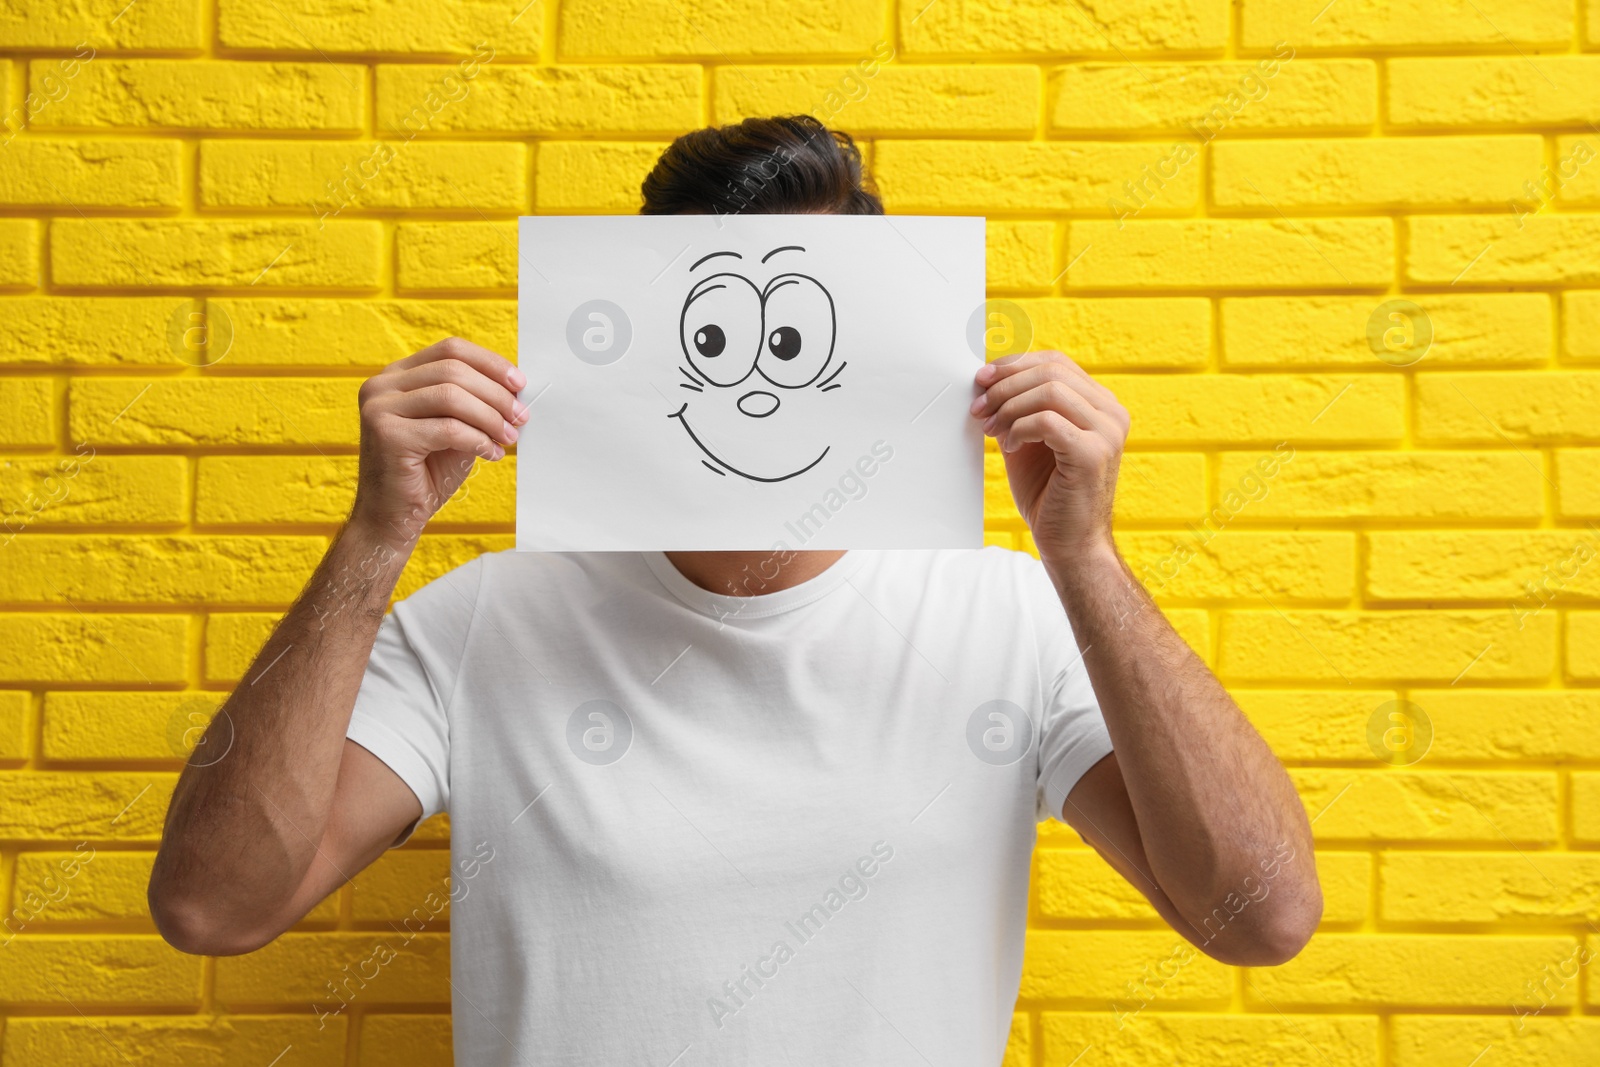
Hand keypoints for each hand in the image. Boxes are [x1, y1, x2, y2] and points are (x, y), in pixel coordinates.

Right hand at [350, 337, 526, 540]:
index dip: (489, 363)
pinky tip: (491, 454)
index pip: (450, 350)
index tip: (519, 384)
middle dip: (495, 393)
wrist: (394, 518)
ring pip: (451, 396)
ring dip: (490, 417)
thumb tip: (515, 390)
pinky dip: (477, 440)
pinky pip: (448, 428)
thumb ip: (475, 404)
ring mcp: (380, 407)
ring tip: (509, 437)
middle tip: (521, 416)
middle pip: (453, 370)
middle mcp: (382, 385)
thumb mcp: (456, 429)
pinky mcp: (387, 434)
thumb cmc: (427, 473)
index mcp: (397, 376)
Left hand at [970, 350, 1129, 564]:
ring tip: (991, 430)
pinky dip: (1019, 428)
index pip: (1056, 362)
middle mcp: (1111, 413)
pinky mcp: (1093, 453)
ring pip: (1049, 390)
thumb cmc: (1048, 494)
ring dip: (1009, 407)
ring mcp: (1107, 432)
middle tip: (978, 408)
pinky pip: (1047, 421)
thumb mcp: (1028, 441)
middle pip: (1051, 371)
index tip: (981, 380)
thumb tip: (986, 380)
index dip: (1014, 364)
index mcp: (1100, 405)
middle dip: (1005, 385)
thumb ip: (1018, 409)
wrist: (1069, 543)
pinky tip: (1010, 447)